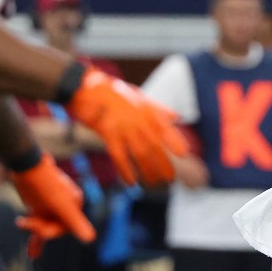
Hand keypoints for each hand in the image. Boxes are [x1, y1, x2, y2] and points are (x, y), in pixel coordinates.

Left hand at [10, 152, 95, 258]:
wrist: (23, 163)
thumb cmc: (42, 183)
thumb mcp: (59, 204)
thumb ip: (75, 221)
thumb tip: (90, 238)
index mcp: (75, 203)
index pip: (66, 228)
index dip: (48, 230)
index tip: (32, 225)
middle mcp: (67, 204)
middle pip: (55, 227)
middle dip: (39, 228)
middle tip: (21, 221)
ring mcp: (53, 204)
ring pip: (47, 227)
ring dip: (37, 237)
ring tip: (30, 250)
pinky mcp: (41, 203)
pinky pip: (41, 223)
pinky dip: (36, 237)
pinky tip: (33, 252)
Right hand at [67, 69, 188, 185]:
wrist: (87, 89)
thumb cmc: (113, 92)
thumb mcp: (139, 95)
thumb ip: (158, 108)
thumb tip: (177, 117)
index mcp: (146, 109)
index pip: (165, 127)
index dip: (175, 141)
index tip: (184, 154)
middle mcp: (137, 119)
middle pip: (154, 145)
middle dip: (164, 164)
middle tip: (170, 178)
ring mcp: (123, 127)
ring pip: (140, 154)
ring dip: (148, 170)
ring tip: (154, 183)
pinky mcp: (108, 134)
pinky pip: (119, 156)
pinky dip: (126, 170)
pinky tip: (131, 182)